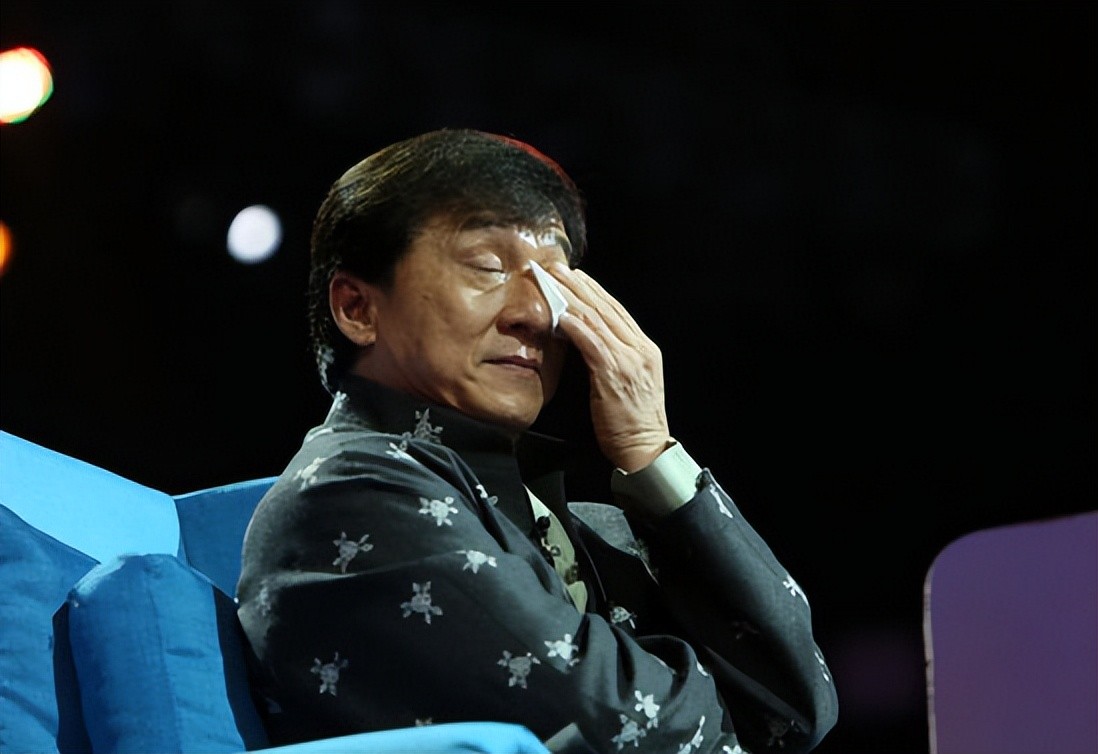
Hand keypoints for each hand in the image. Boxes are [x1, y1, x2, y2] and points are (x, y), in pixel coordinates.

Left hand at [549, 262, 671, 471]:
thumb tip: (588, 341)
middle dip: (580, 286)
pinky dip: (576, 326)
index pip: (617, 311)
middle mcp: (640, 350)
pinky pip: (593, 343)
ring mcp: (629, 361)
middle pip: (607, 308)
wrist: (644, 451)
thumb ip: (614, 359)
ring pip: (598, 320)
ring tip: (553, 283)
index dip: (594, 291)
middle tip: (557, 268)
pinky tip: (561, 315)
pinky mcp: (614, 375)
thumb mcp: (628, 384)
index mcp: (644, 350)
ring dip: (572, 299)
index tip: (574, 276)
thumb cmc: (631, 424)